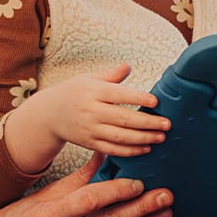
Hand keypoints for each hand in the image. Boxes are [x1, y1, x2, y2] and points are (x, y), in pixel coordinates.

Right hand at [9, 63, 170, 171]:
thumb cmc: (73, 92)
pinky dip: (129, 151)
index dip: (138, 98)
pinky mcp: (89, 143)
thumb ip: (111, 75)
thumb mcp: (88, 79)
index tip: (156, 102)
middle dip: (147, 123)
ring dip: (142, 139)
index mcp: (93, 92)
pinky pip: (111, 149)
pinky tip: (145, 149)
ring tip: (161, 137)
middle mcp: (91, 112)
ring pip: (119, 137)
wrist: (48, 114)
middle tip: (167, 124)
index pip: (119, 94)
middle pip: (122, 119)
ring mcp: (89, 129)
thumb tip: (128, 66)